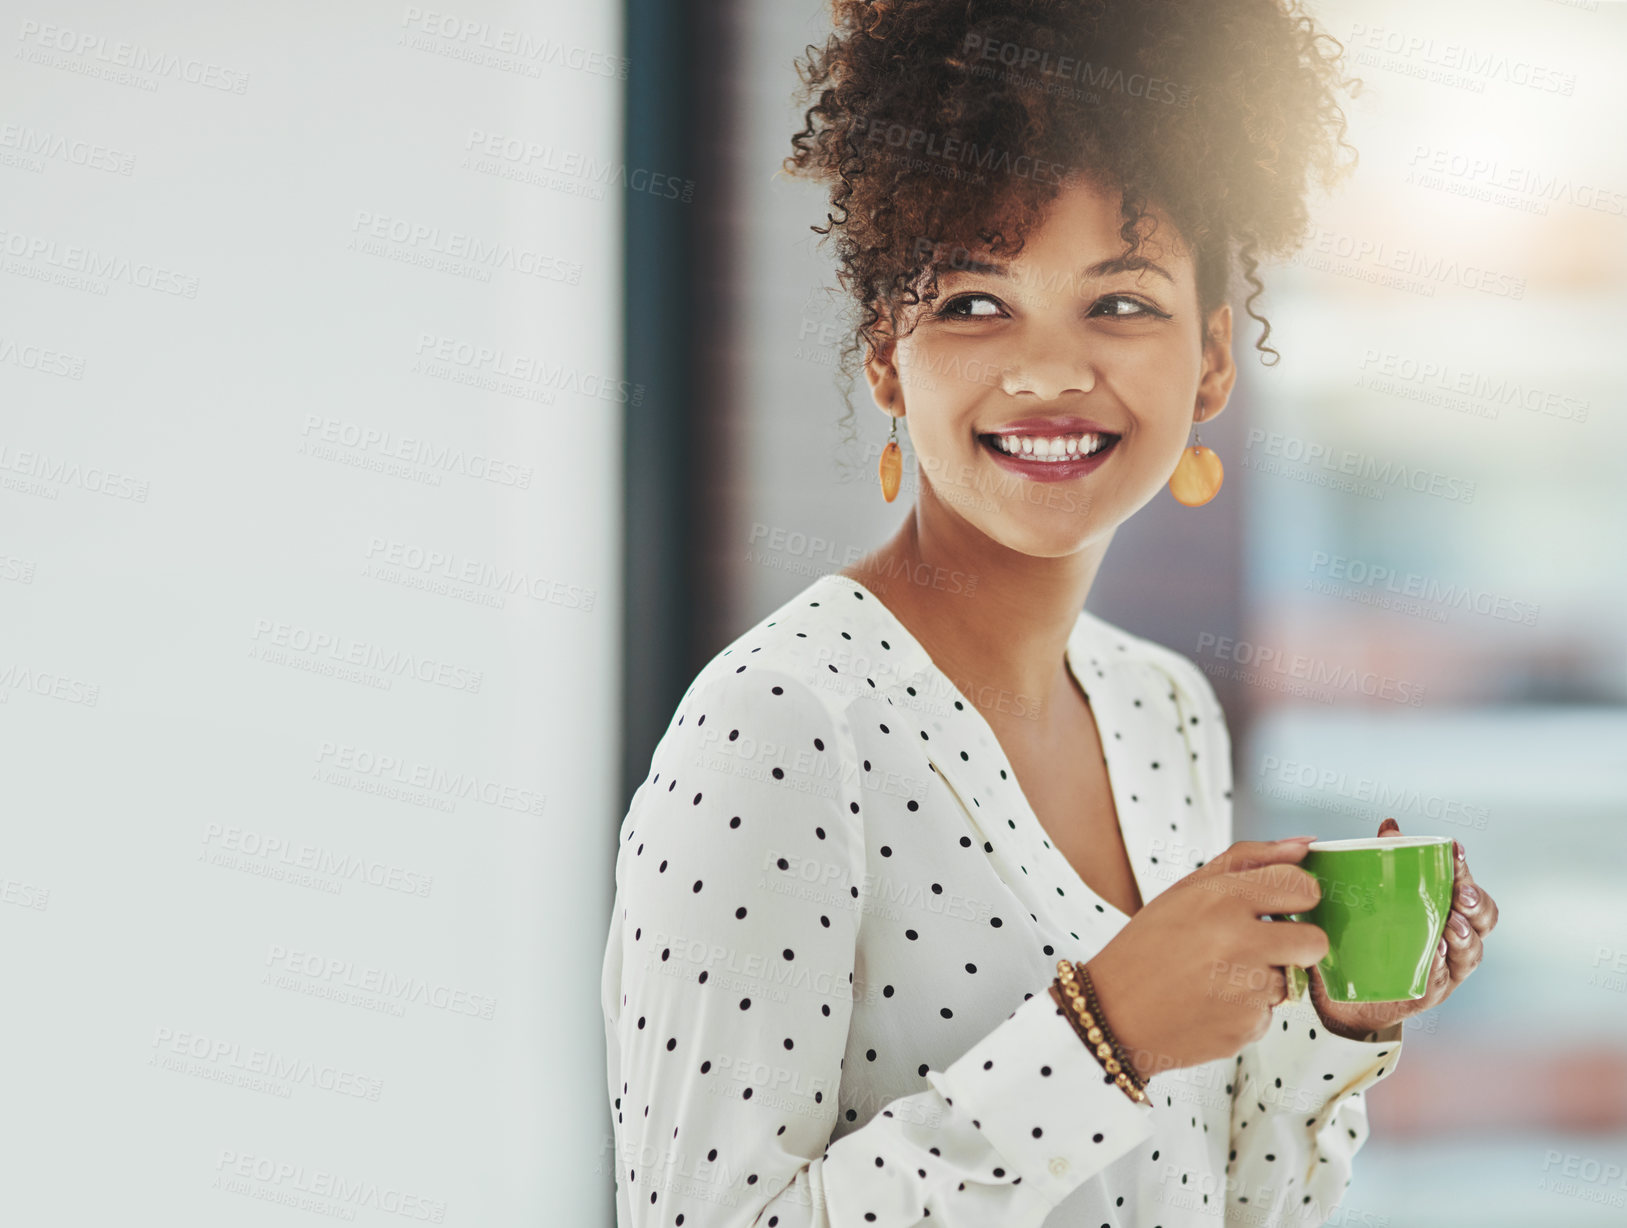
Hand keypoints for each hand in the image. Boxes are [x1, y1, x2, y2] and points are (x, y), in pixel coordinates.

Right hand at [1085, 838, 1328, 1080]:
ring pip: (1291, 980)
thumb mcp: (1187, 889)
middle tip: (1262, 946)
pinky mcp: (1247, 1028)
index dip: (1297, 897)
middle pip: (1315, 941)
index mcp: (1222, 898)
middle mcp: (1238, 941)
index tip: (1282, 905)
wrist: (1112, 1013)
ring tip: (1219, 977)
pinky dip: (1247, 1009)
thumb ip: (1249, 859)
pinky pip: (1269, 1014)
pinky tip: (1212, 1003)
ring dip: (1265, 979)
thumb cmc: (1149, 945)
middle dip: (1298, 944)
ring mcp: (1245, 990)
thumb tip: (1305, 843)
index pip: (1303, 887)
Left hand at [1310, 817, 1498, 1039]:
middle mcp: (1455, 939)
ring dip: (1464, 937)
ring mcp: (1446, 968)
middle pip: (1483, 919)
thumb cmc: (1367, 937)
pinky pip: (1442, 980)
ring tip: (1450, 925)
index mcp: (1446, 911)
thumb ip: (1383, 860)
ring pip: (1471, 952)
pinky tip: (1435, 954)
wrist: (1345, 992)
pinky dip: (1441, 966)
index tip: (1455, 850)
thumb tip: (1391, 825)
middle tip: (1460, 895)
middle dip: (1476, 903)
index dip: (1465, 869)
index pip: (1467, 887)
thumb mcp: (1372, 896)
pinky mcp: (1428, 993)